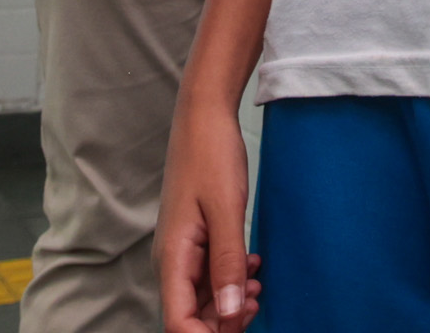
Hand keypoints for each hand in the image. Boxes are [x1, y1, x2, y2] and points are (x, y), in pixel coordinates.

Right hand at [159, 100, 262, 332]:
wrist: (204, 118)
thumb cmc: (211, 156)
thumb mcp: (227, 210)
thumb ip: (228, 264)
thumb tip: (227, 315)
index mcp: (172, 258)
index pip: (178, 324)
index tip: (241, 324)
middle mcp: (171, 262)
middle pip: (191, 317)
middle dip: (225, 322)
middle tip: (257, 299)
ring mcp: (182, 252)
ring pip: (203, 300)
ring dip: (231, 302)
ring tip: (258, 283)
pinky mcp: (194, 242)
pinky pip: (210, 277)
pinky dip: (231, 280)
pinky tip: (253, 266)